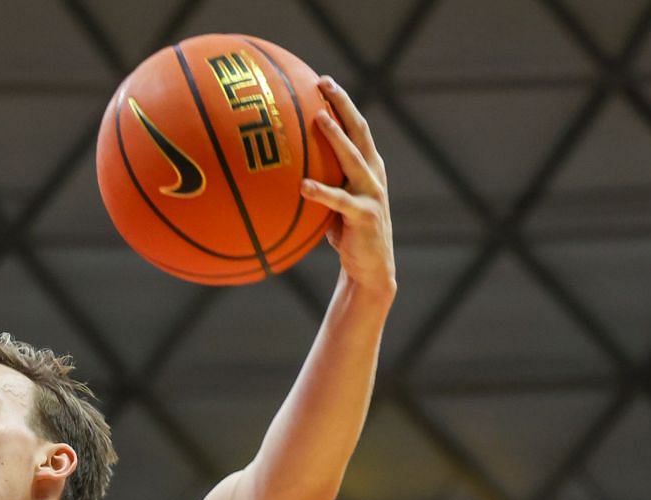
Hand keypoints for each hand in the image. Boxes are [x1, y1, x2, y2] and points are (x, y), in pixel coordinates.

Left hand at [300, 76, 395, 300]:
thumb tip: (276, 167)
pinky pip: (340, 201)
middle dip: (343, 104)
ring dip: (337, 136)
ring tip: (320, 118)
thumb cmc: (344, 233)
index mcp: (368, 166)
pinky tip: (303, 185)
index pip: (355, 126)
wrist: (370, 269)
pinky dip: (322, 192)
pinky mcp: (365, 215)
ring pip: (354, 157)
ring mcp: (372, 193)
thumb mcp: (331, 202)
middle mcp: (374, 173)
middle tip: (324, 83)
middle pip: (359, 130)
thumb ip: (317, 180)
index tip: (322, 80)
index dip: (341, 102)